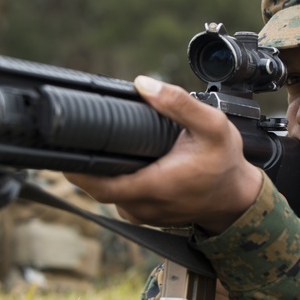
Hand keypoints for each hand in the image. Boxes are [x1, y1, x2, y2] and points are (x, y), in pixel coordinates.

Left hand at [67, 76, 263, 233]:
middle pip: (96, 186)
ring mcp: (141, 213)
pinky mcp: (142, 214)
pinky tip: (118, 160)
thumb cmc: (224, 164)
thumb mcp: (212, 126)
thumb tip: (144, 84)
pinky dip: (113, 179)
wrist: (236, 198)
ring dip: (100, 170)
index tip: (63, 147)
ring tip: (99, 144)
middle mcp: (143, 205)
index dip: (76, 168)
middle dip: (85, 161)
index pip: (99, 185)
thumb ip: (178, 104)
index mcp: (155, 186)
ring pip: (105, 192)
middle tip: (77, 135)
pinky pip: (117, 197)